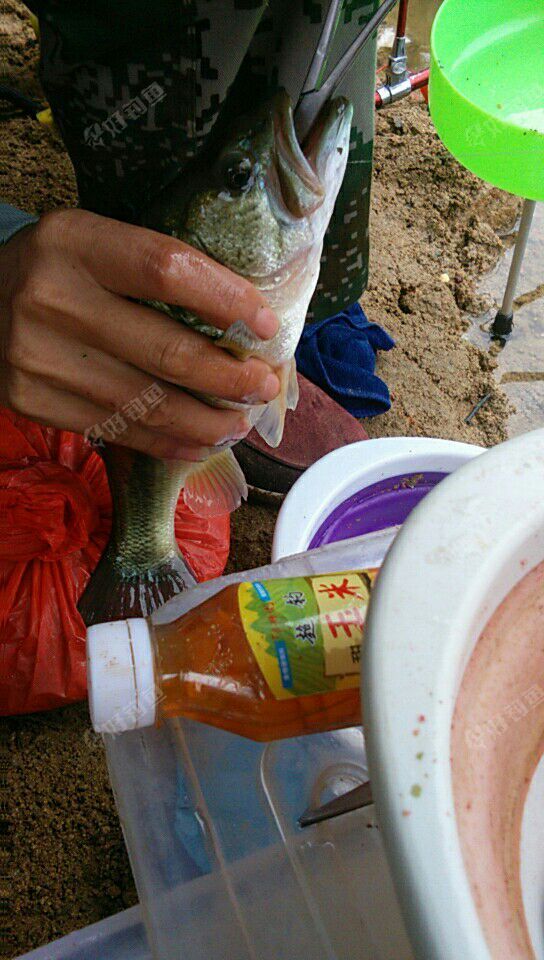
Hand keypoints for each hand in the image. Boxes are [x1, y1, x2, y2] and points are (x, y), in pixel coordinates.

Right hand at [0, 208, 279, 458]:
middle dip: (230, 378)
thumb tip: (244, 323)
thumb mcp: (96, 245)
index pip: (167, 269)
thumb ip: (154, 273)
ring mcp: (37, 356)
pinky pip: (118, 430)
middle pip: (166, 350)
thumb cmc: (57, 271)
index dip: (227, 299)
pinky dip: (168, 442)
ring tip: (239, 423)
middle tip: (263, 385)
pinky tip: (199, 442)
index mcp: (75, 242)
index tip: (266, 325)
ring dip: (208, 422)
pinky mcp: (32, 400)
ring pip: (148, 404)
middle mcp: (52, 298)